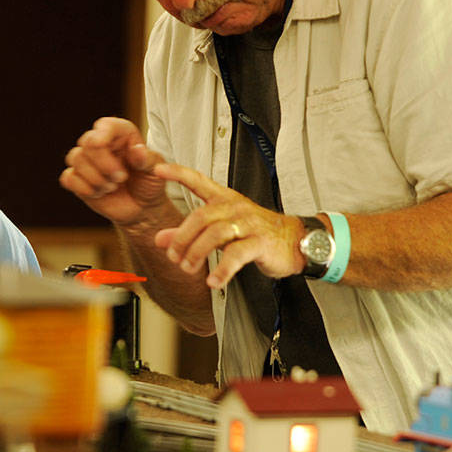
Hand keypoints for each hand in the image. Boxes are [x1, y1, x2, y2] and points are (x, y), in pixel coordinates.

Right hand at [60, 117, 170, 227]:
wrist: (141, 208)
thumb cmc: (149, 183)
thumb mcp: (154, 171)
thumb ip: (147, 160)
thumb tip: (138, 149)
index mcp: (121, 134)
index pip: (104, 126)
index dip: (103, 138)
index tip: (110, 156)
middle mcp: (101, 143)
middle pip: (87, 143)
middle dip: (103, 165)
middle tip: (120, 179)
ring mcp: (87, 160)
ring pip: (75, 158)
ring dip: (94, 178)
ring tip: (111, 187)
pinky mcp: (77, 178)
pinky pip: (68, 177)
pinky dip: (83, 188)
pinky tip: (98, 193)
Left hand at [152, 162, 304, 288]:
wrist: (294, 241)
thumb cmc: (254, 232)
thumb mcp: (219, 230)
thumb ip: (188, 233)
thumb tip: (159, 239)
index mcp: (224, 199)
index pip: (198, 180)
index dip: (178, 173)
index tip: (158, 169)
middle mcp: (235, 207)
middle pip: (201, 217)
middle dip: (182, 239)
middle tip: (174, 258)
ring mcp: (249, 224)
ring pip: (215, 234)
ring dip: (196, 254)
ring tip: (188, 269)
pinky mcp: (260, 242)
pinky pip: (236, 255)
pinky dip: (222, 270)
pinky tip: (213, 281)